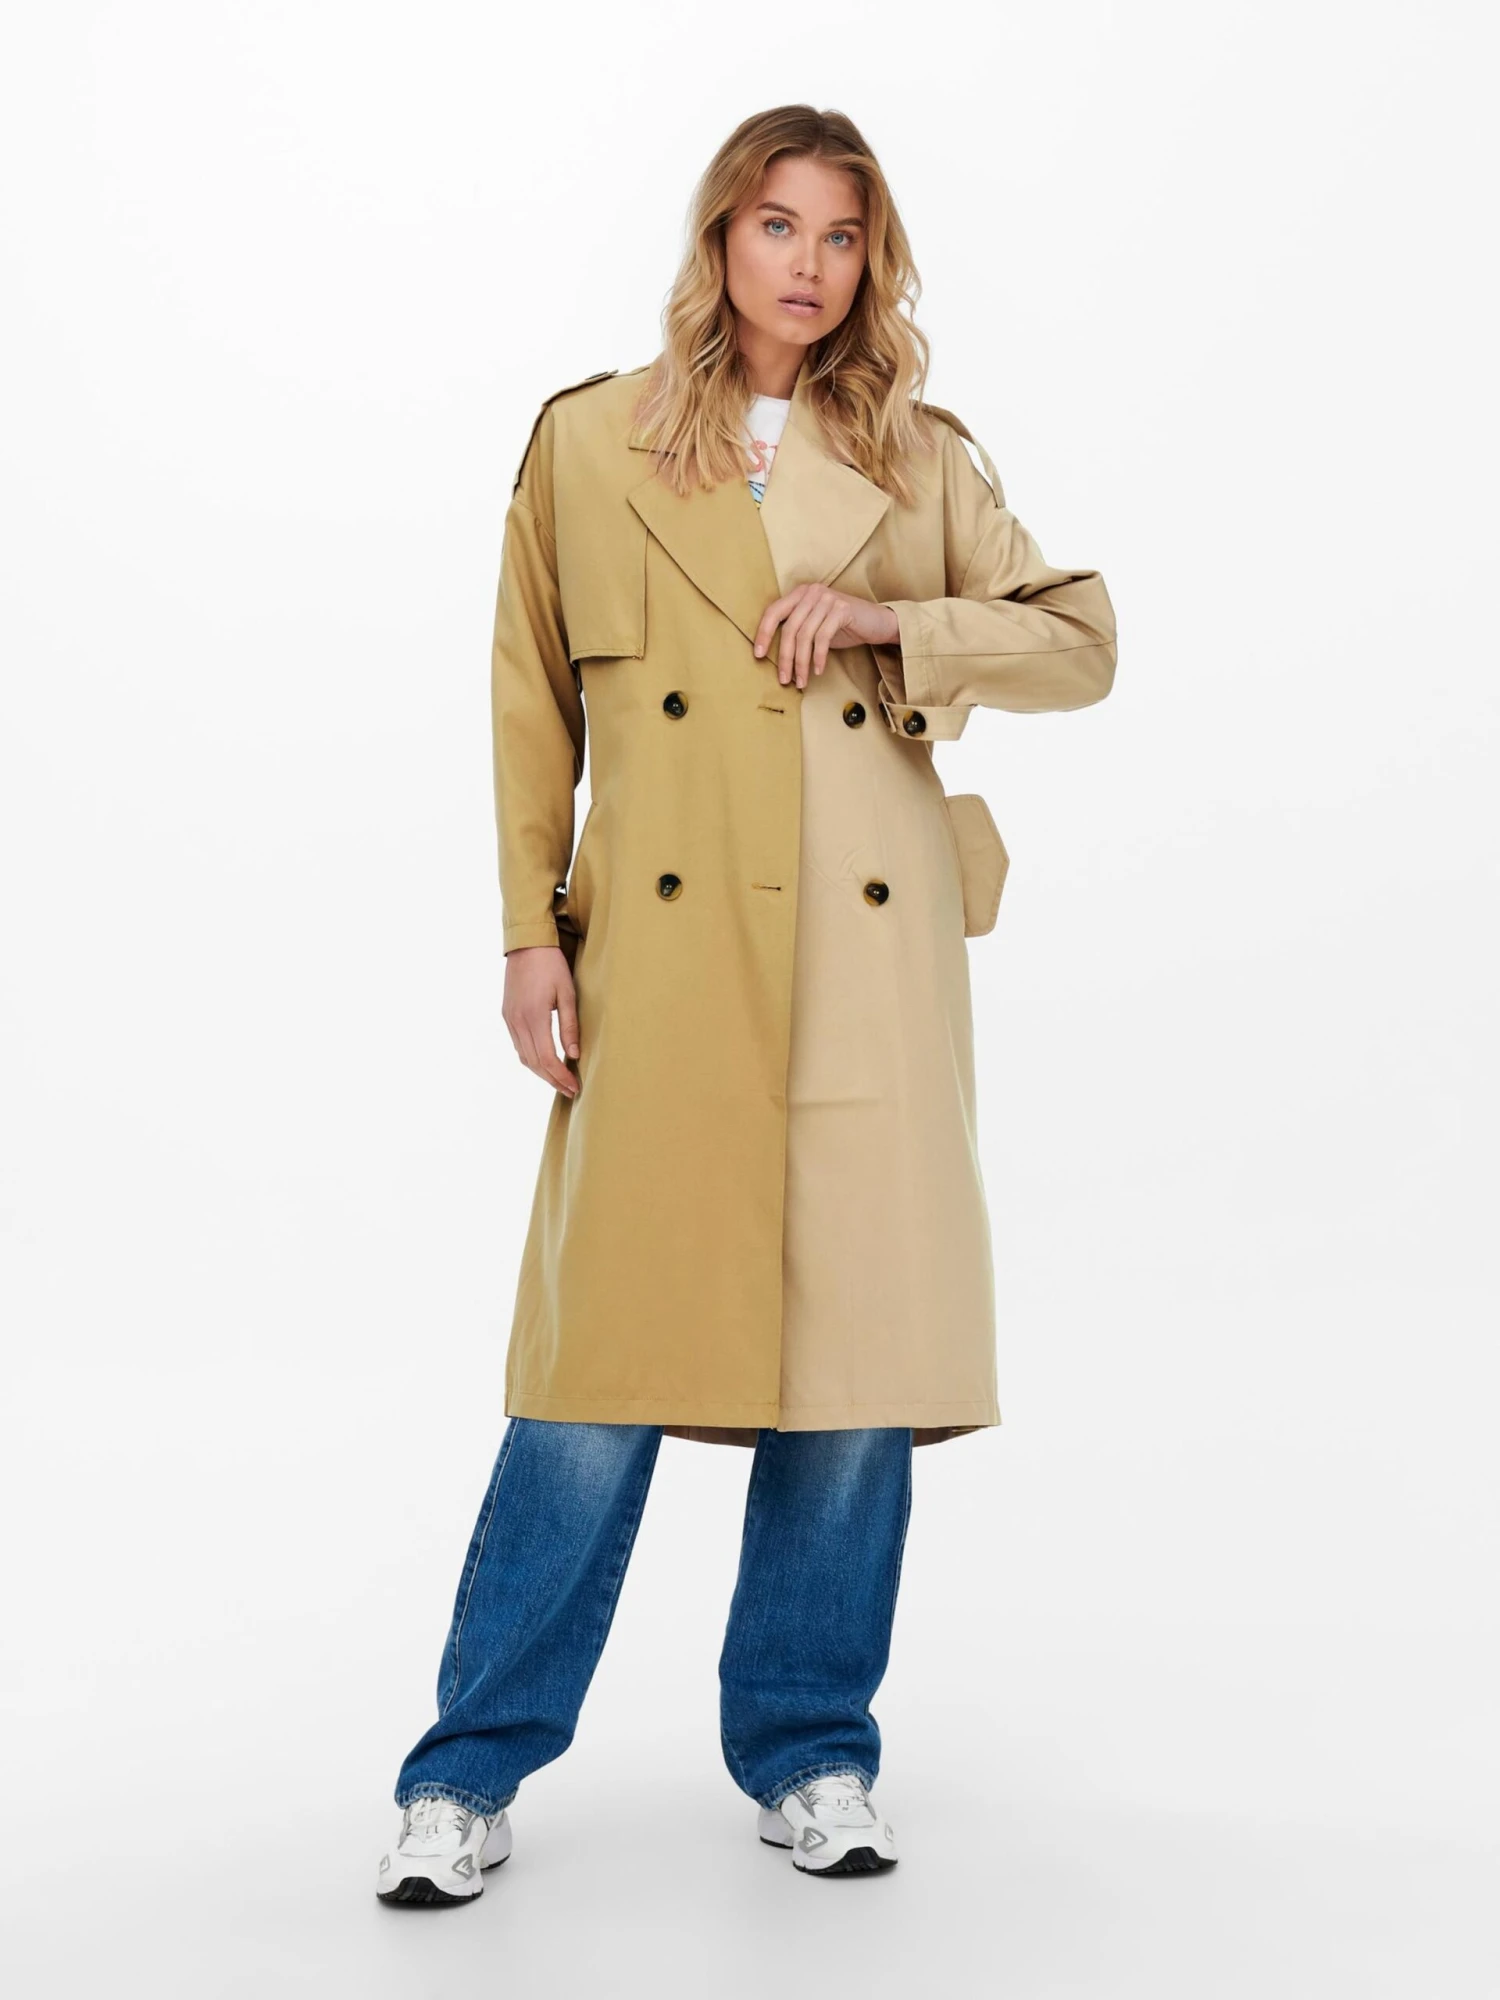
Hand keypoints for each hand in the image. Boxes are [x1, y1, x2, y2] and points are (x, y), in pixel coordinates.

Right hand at [502, 945, 579, 1096]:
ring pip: (524, 1056)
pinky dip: (531, 1058)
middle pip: (534, 1062)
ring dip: (541, 1072)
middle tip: (569, 1090)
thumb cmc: (551, 965)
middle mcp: (517, 1021)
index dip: (561, 1076)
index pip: (547, 1058)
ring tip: (559, 1080)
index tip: (574, 1086)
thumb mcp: (567, 993)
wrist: (526, 944)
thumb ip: (570, 1026)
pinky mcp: (507, 1015)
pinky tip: (544, 1061)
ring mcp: (509, 1019)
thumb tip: (574, 1055)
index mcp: (534, 1017)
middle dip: (552, 1080)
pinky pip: (518, 1045)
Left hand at [752, 586, 900, 687]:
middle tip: (784, 679)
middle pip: (789, 628)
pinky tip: (818, 670)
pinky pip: (823, 637)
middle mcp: (811, 592)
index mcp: (800, 593)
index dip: (764, 634)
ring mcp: (827, 599)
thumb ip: (797, 630)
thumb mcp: (815, 625)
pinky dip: (818, 657)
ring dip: (801, 662)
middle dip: (785, 657)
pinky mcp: (841, 609)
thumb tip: (776, 656)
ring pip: (805, 635)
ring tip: (801, 681)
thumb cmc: (842, 626)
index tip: (759, 655)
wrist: (876, 621)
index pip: (774, 612)